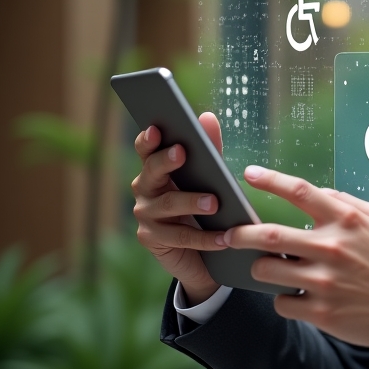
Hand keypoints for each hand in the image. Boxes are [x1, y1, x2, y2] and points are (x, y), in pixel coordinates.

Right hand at [131, 113, 225, 304]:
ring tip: (214, 202)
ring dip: (191, 202)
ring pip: (167, 204)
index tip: (157, 129)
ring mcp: (146, 215)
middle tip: (182, 152)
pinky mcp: (152, 239)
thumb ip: (209, 148)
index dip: (148, 139)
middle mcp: (144, 189)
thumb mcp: (209, 176)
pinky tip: (224, 237)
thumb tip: (207, 117)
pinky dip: (205, 237)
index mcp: (155, 168)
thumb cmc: (202, 205)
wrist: (200, 252)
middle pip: (152, 171)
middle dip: (166, 161)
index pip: (146, 149)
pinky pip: (179, 237)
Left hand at [223, 167, 368, 349]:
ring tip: (265, 266)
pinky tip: (296, 295)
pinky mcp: (321, 312)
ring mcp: (324, 282)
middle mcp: (331, 248)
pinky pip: (282, 302)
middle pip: (268, 235)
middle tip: (227, 234)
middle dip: (240, 233)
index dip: (270, 180)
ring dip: (260, 267)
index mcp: (346, 221)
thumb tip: (321, 194)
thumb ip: (349, 203)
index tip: (250, 174)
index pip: (299, 191)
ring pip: (267, 270)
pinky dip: (283, 297)